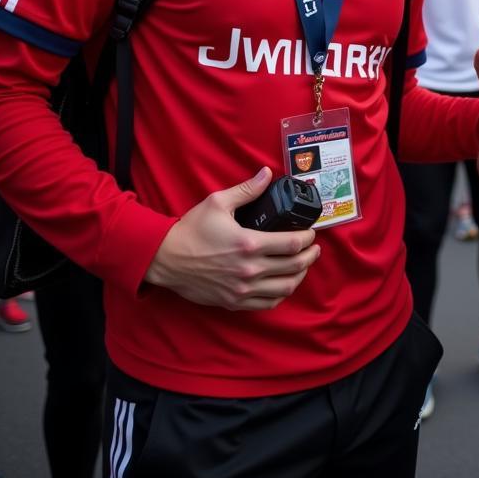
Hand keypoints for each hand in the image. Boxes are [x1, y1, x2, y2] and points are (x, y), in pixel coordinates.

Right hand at [144, 167, 320, 309]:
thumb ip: (247, 189)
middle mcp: (249, 270)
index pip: (292, 244)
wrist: (164, 260)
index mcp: (249, 244)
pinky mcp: (234, 302)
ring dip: (300, 275)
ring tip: (303, 264)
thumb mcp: (218, 203)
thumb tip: (267, 173)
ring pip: (285, 288)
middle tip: (314, 247)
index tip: (310, 232)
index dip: (307, 238)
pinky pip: (267, 304)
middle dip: (310, 256)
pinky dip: (282, 294)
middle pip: (294, 267)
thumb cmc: (191, 230)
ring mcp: (242, 290)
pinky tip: (284, 283)